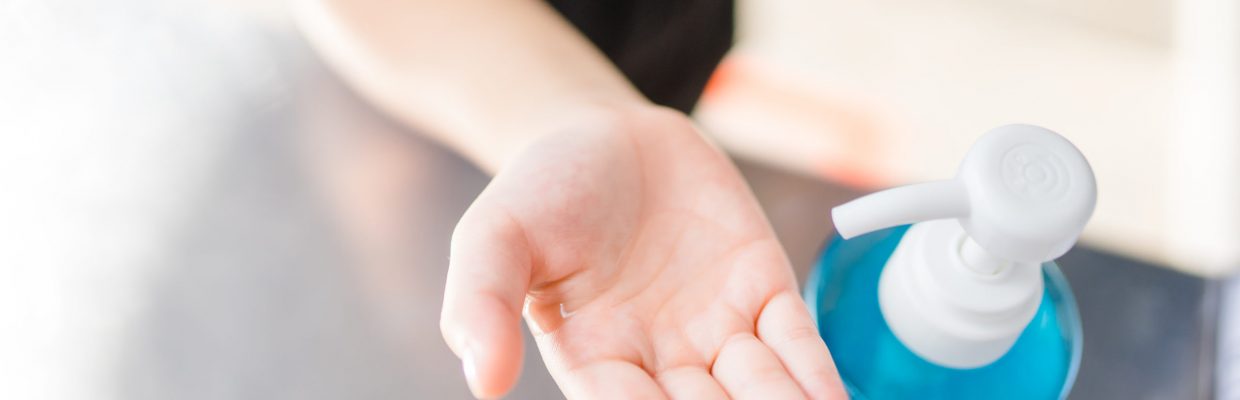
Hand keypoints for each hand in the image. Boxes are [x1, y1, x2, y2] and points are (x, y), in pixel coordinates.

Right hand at [440, 105, 845, 398]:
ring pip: (758, 389)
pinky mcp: (760, 288)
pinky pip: (796, 342)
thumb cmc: (540, 189)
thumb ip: (482, 303)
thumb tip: (481, 380)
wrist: (603, 130)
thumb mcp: (493, 238)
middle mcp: (662, 360)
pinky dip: (816, 376)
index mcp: (596, 362)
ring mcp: (717, 328)